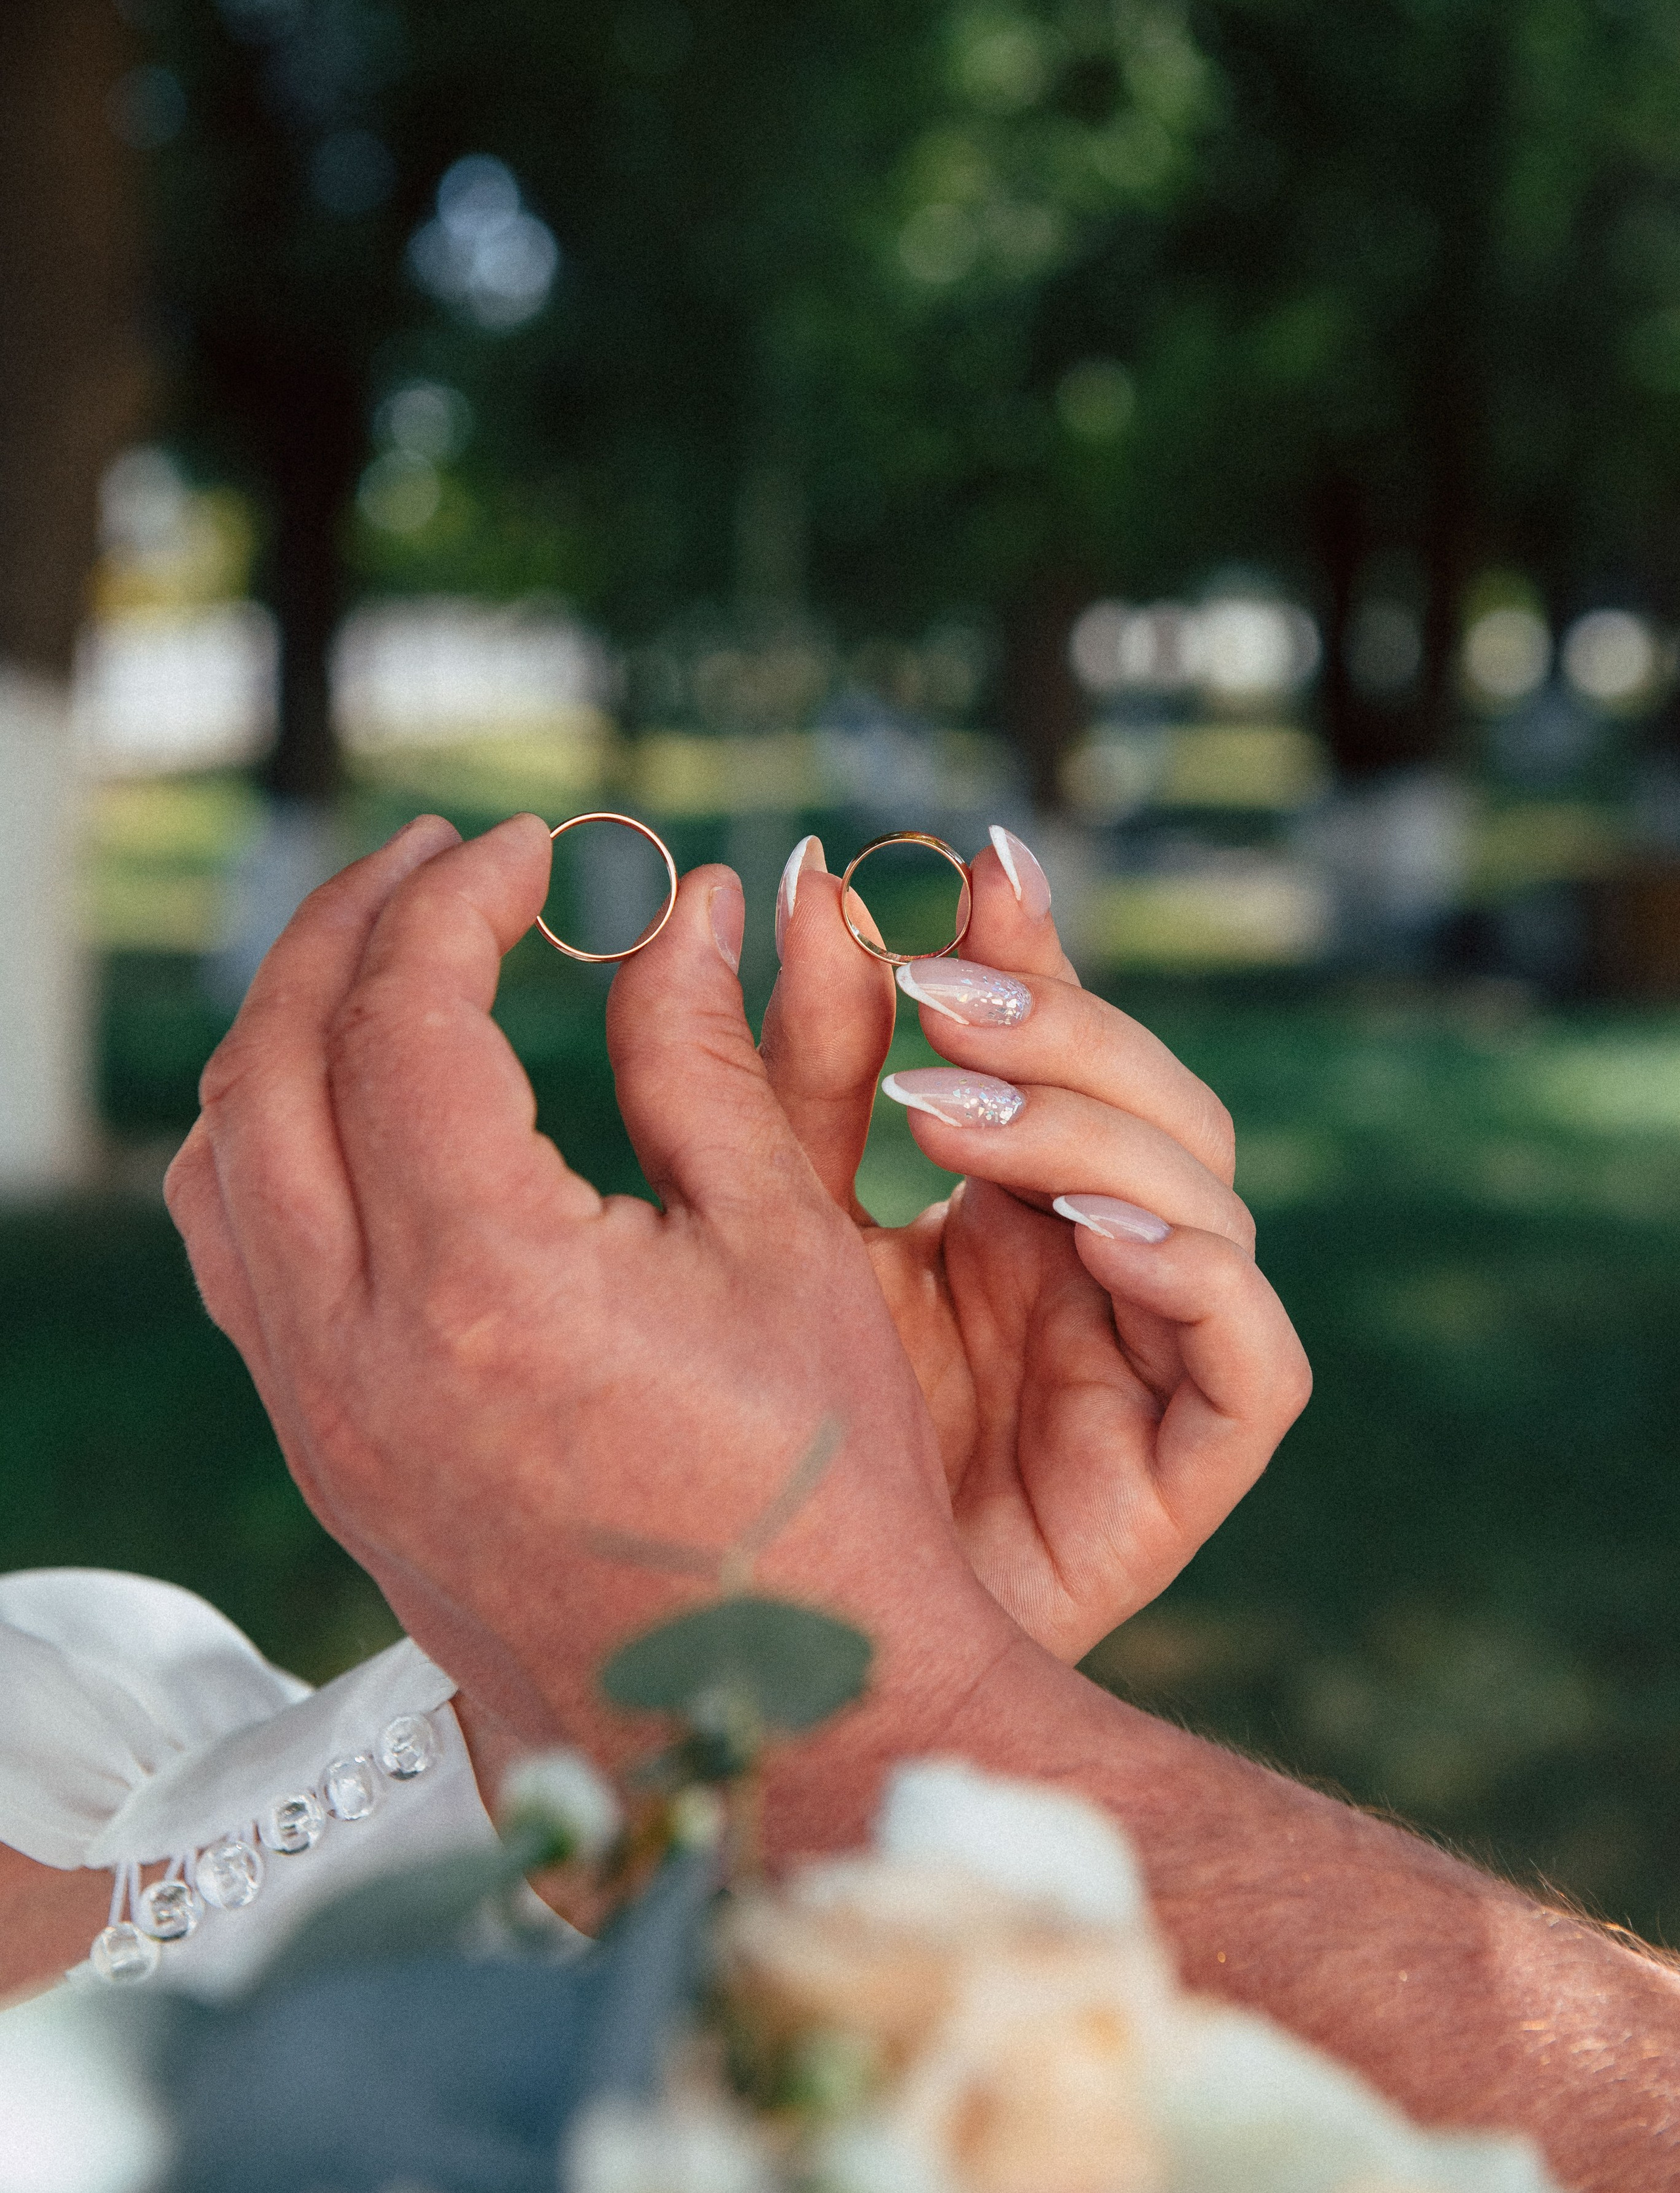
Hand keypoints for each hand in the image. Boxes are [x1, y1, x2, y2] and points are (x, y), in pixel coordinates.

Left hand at [163, 816, 1027, 1770]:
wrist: (787, 1723)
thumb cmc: (820, 1486)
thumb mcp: (782, 1243)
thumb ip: (703, 1053)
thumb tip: (687, 902)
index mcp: (482, 1280)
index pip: (404, 1017)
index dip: (460, 900)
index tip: (532, 849)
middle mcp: (359, 1351)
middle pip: (267, 1069)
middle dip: (342, 931)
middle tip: (437, 862)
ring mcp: (321, 1419)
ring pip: (220, 1167)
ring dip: (286, 1037)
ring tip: (384, 961)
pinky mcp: (327, 1464)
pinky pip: (240, 1266)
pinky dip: (275, 1149)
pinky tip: (366, 1116)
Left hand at [758, 829, 1310, 1662]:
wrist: (780, 1672)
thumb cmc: (772, 1438)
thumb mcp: (775, 1216)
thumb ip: (798, 1061)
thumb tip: (804, 879)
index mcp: (1014, 1192)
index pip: (1063, 1037)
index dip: (1036, 948)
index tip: (977, 859)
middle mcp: (1104, 1259)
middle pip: (1153, 1097)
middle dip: (1056, 1026)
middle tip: (930, 997)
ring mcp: (1157, 1360)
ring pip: (1210, 1197)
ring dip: (1089, 1134)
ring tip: (944, 1117)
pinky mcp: (1188, 1467)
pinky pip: (1250, 1357)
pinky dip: (1190, 1273)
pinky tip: (1089, 1231)